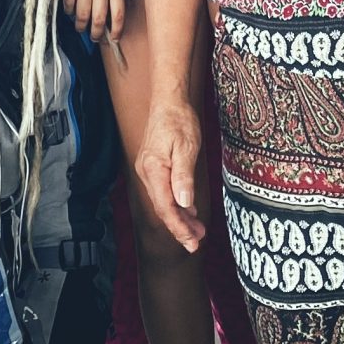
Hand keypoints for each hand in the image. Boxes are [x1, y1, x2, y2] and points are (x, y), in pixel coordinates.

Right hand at [61, 0, 125, 44]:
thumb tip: (116, 0)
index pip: (119, 13)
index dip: (117, 30)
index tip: (116, 37)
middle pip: (99, 18)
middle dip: (98, 33)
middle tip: (97, 38)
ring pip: (82, 13)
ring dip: (82, 25)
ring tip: (83, 28)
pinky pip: (68, 1)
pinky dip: (69, 10)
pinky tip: (71, 11)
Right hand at [135, 98, 205, 250]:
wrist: (169, 100)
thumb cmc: (180, 121)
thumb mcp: (187, 148)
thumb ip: (184, 177)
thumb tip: (183, 204)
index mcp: (153, 170)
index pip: (165, 207)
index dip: (178, 227)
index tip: (192, 242)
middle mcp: (147, 172)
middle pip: (162, 208)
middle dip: (179, 228)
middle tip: (196, 243)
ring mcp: (148, 170)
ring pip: (163, 201)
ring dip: (180, 217)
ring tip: (197, 231)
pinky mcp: (154, 167)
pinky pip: (164, 191)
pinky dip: (177, 203)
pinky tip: (189, 210)